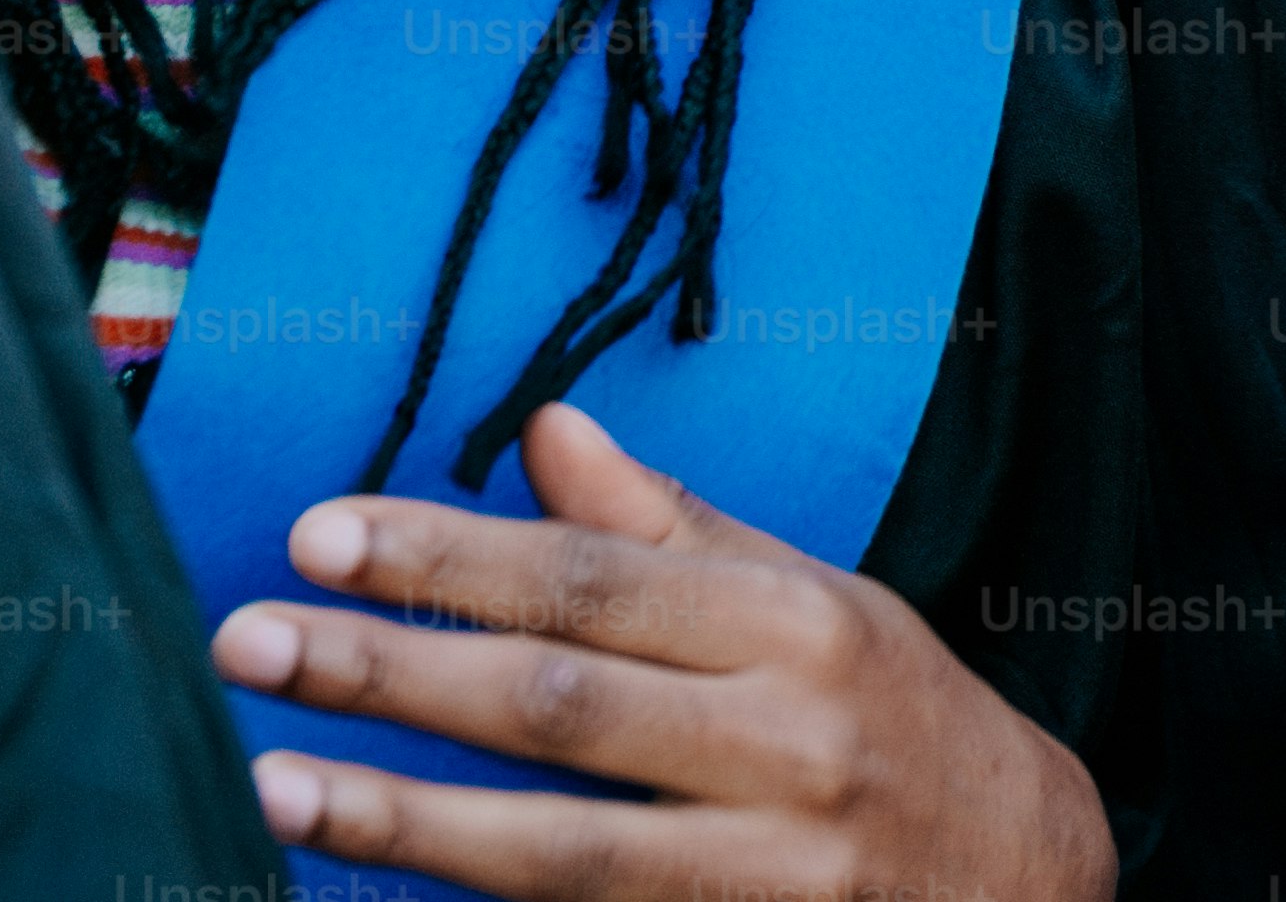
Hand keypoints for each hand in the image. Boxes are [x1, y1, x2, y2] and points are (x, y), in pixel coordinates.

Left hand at [215, 397, 1115, 901]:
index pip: (591, 578)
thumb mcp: (817, 602)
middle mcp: (789, 745)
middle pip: (559, 705)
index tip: (315, 534)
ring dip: (403, 819)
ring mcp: (777, 877)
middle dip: (390, 672)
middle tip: (246, 641)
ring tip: (271, 787)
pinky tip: (376, 897)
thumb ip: (670, 531)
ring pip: (562, 850)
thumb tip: (542, 429)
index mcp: (798, 626)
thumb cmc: (899, 724)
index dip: (447, 555)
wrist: (1039, 889)